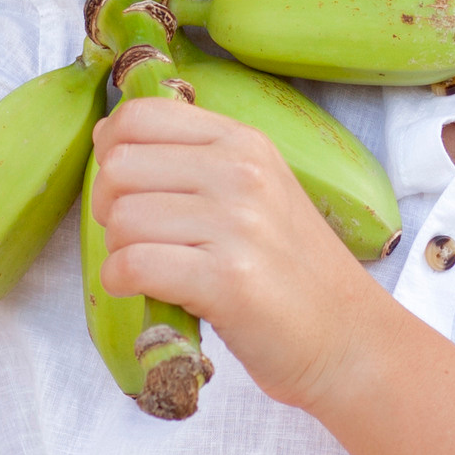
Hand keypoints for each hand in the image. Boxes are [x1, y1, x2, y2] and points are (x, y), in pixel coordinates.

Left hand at [88, 97, 393, 410]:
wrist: (347, 338)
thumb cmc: (290, 270)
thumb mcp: (257, 190)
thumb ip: (195, 160)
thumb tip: (108, 139)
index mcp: (244, 143)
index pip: (140, 115)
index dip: (112, 151)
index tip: (126, 187)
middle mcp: (241, 173)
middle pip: (118, 167)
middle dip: (107, 207)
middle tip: (134, 236)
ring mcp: (237, 225)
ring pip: (122, 219)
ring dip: (118, 251)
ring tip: (152, 269)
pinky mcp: (228, 281)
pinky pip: (134, 265)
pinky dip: (121, 282)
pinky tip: (141, 290)